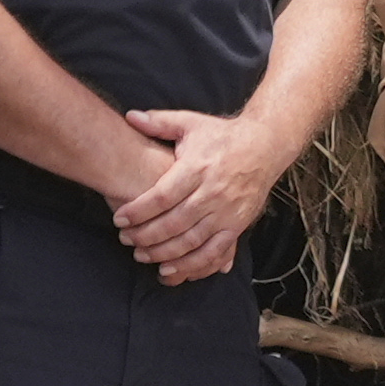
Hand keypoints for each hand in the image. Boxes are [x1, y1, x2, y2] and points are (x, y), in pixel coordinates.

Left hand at [112, 106, 292, 282]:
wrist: (265, 145)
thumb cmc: (222, 136)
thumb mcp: (191, 123)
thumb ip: (159, 122)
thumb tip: (130, 116)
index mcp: (197, 168)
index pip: (162, 196)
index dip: (138, 211)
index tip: (119, 218)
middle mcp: (212, 192)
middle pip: (173, 223)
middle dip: (145, 236)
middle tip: (125, 240)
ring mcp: (227, 212)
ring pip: (191, 241)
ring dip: (164, 254)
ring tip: (141, 256)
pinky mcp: (237, 225)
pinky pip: (213, 252)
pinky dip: (192, 265)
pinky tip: (171, 269)